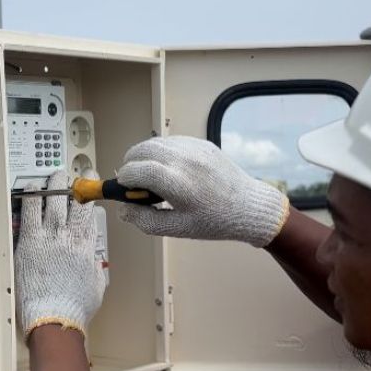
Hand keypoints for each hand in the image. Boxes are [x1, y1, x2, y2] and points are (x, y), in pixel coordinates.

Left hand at [15, 173, 106, 337]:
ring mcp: (49, 237)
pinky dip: (30, 197)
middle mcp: (69, 237)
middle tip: (70, 176)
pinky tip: (30, 189)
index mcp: (86, 247)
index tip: (88, 192)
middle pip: (73, 201)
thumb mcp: (95, 286)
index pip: (89, 214)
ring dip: (53, 184)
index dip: (89, 199)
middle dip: (73, 185)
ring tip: (53, 175)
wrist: (54, 318)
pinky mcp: (29, 242)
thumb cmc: (72, 308)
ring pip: (52, 200)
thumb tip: (93, 263)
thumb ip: (94, 269)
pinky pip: (30, 211)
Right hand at [116, 136, 289, 247]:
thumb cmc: (215, 221)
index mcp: (177, 183)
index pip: (135, 170)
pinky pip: (171, 142)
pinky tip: (170, 170)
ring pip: (154, 143)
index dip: (123, 179)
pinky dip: (162, 153)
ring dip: (144, 156)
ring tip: (151, 177)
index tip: (123, 188)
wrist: (248, 206)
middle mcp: (184, 160)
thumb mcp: (177, 227)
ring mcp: (194, 148)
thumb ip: (144, 220)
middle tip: (134, 182)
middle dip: (130, 164)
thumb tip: (123, 209)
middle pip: (140, 150)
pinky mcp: (201, 143)